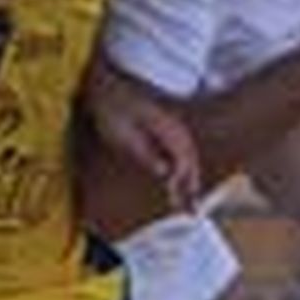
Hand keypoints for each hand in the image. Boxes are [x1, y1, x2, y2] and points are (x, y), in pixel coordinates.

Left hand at [84, 55, 199, 210]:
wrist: (108, 87)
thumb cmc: (112, 111)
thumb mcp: (123, 135)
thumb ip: (146, 154)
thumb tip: (165, 173)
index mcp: (167, 129)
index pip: (183, 161)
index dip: (181, 183)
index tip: (176, 200)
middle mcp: (176, 128)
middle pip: (191, 161)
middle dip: (191, 187)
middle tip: (191, 212)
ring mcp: (174, 128)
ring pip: (189, 158)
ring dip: (190, 181)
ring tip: (190, 204)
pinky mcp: (168, 130)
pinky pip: (182, 153)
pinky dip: (184, 170)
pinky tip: (180, 184)